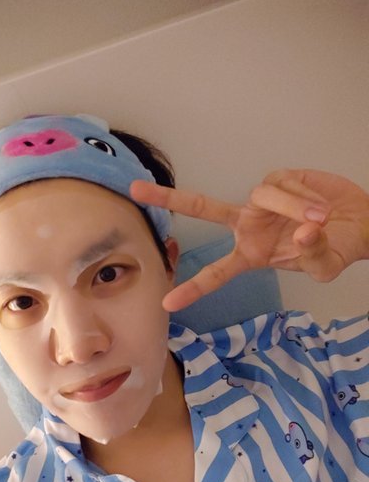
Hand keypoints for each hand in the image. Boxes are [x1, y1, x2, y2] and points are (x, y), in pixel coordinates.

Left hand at [131, 169, 368, 310]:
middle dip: (168, 199)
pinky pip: (283, 185)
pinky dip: (304, 196)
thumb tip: (305, 232)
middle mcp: (248, 226)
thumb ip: (314, 255)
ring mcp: (261, 201)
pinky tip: (319, 205)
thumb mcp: (326, 266)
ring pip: (264, 196)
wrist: (359, 222)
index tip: (167, 302)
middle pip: (202, 209)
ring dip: (294, 209)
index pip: (216, 273)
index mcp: (251, 255)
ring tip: (321, 220)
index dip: (193, 287)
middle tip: (135, 190)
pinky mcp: (279, 179)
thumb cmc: (337, 248)